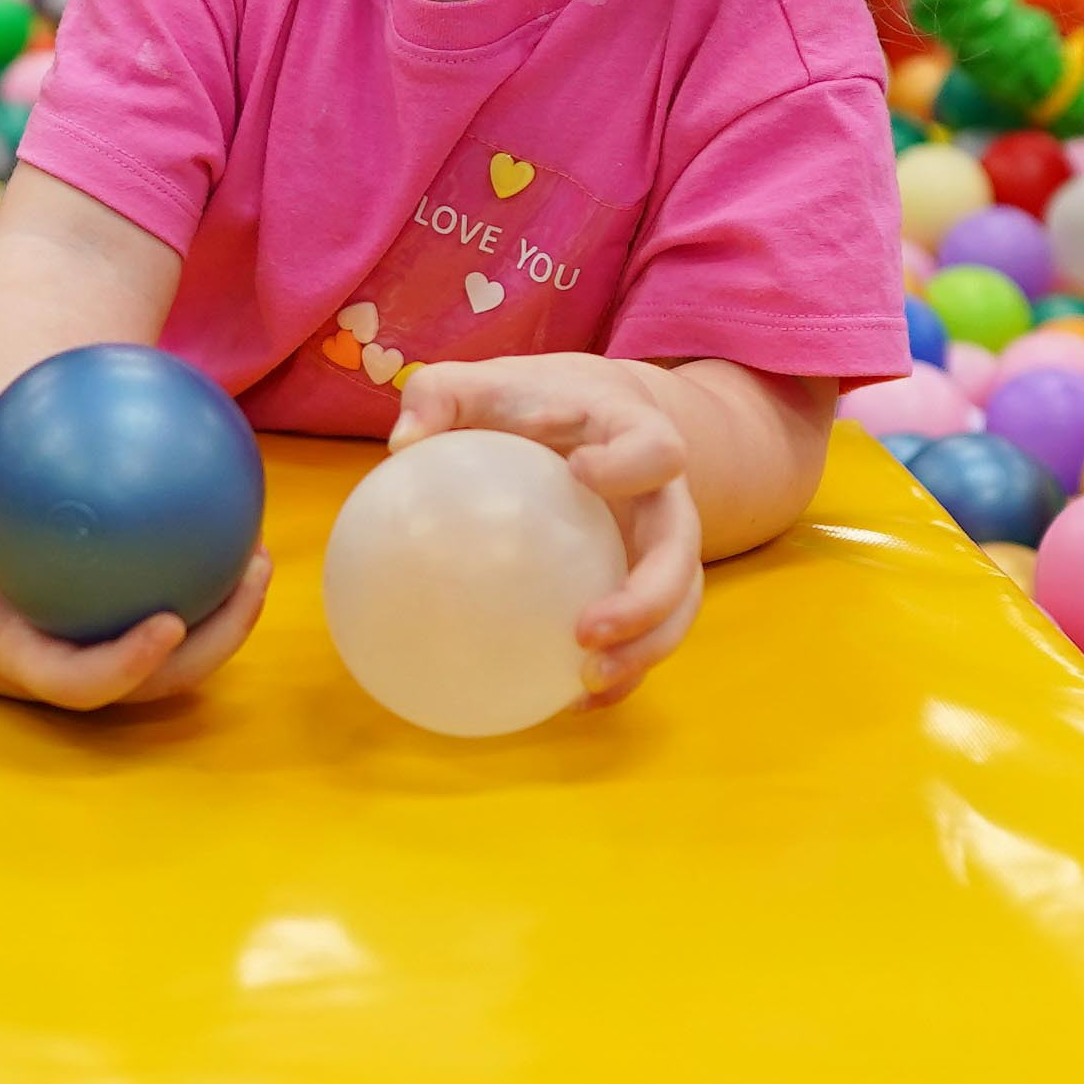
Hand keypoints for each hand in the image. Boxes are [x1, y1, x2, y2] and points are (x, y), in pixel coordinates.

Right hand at [0, 414, 271, 709]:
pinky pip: (175, 624)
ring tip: (262, 556)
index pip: (83, 682)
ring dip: (228, 618)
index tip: (170, 624)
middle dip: (215, 640)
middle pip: (156, 683)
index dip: (128, 663)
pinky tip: (230, 531)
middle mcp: (75, 674)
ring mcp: (103, 665)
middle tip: (252, 574)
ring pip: (179, 661)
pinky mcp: (119, 646)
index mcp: (28, 664)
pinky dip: (207, 590)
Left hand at [390, 354, 703, 707]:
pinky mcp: (647, 579)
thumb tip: (401, 444)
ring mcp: (661, 543)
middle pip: (682, 549)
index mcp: (635, 434)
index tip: (580, 472)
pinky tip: (570, 700)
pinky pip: (649, 632)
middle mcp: (665, 495)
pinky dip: (623, 671)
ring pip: (680, 603)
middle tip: (586, 632)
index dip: (632, 464)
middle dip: (649, 599)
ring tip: (585, 684)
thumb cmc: (531, 401)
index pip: (657, 449)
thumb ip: (441, 395)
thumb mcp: (486, 383)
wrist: (595, 414)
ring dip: (645, 650)